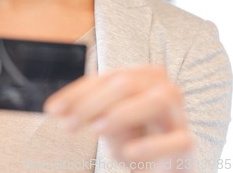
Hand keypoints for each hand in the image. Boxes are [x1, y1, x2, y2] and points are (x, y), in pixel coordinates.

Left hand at [44, 66, 193, 171]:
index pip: (105, 77)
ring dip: (122, 113)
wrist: (166, 163)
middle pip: (126, 84)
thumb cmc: (136, 135)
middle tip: (68, 124)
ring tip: (96, 129)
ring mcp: (178, 114)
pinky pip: (175, 141)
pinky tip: (128, 153)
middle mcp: (162, 87)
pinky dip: (151, 146)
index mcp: (141, 76)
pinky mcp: (187, 143)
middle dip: (92, 103)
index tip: (53, 108)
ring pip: (155, 101)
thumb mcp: (110, 120)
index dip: (77, 92)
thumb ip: (92, 109)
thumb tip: (62, 108)